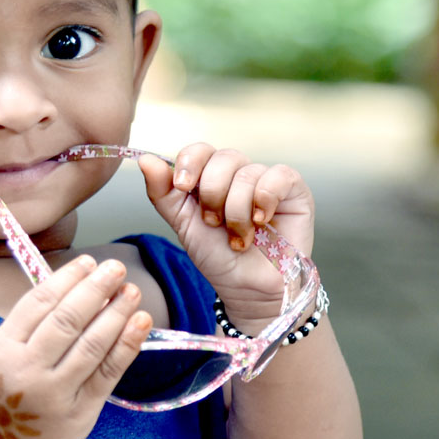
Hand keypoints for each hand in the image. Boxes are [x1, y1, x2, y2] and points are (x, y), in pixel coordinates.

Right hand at [0, 256, 151, 438]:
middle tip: (116, 268)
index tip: (88, 262)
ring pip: (92, 345)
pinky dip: (127, 345)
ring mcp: (55, 394)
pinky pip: (108, 373)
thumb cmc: (0, 392)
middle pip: (67, 320)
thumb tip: (77, 286)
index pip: (39, 303)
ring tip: (131, 291)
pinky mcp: (80, 413)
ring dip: (116, 313)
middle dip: (95, 289)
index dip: (67, 279)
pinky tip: (140, 323)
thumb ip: (30, 324)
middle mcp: (27, 370)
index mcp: (2, 348)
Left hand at [139, 144, 314, 323]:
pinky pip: (278, 176)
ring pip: (247, 172)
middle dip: (213, 195)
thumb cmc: (217, 257)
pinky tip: (261, 221)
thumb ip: (163, 193)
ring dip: (236, 211)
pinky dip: (264, 199)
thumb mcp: (183, 224)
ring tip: (238, 237)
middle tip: (214, 223)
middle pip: (223, 157)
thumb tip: (145, 159)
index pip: (199, 150)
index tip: (182, 187)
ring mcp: (267, 179)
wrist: (247, 288)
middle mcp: (239, 173)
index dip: (190, 163)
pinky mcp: (294, 190)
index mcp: (210, 177)